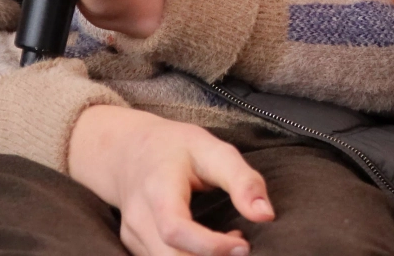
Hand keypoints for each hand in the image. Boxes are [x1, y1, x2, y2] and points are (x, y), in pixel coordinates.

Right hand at [69, 105, 272, 255]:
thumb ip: (242, 180)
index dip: (210, 246)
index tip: (243, 246)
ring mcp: (132, 236)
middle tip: (242, 245)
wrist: (127, 150)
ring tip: (230, 242)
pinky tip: (211, 247)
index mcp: (157, 189)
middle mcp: (139, 218)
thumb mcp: (213, 149)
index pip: (175, 229)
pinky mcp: (134, 247)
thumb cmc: (175, 147)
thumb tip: (266, 215)